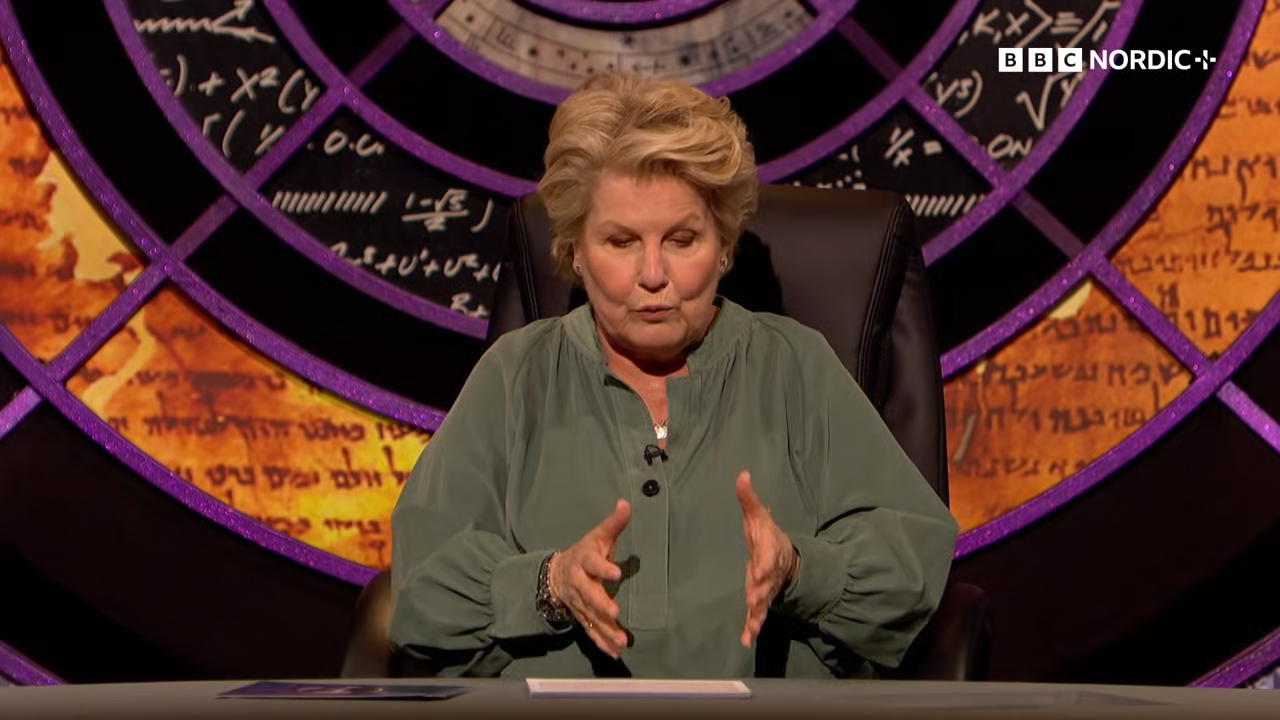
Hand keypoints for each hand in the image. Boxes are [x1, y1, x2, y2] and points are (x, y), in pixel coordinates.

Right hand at [549, 499, 630, 658]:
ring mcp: (579, 602)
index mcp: (584, 561)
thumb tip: (626, 503)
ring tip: (621, 642)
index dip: (604, 566)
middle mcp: (580, 583)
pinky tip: (614, 653)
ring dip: (605, 630)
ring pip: (591, 617)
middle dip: (601, 604)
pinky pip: (591, 631)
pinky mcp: (582, 616)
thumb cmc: (585, 551)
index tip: (617, 571)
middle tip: (614, 613)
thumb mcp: (598, 536)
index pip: (593, 563)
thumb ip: (614, 523)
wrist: (556, 574)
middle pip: (589, 594)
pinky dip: (602, 642)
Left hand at [736, 470, 797, 647]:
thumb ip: (748, 498)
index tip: (757, 572)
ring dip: (758, 615)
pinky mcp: (761, 600)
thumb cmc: (766, 535)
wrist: (785, 557)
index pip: (766, 558)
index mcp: (769, 551)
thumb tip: (741, 474)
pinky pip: (758, 615)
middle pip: (766, 584)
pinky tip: (745, 639)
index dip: (763, 565)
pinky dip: (752, 627)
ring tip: (751, 629)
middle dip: (760, 592)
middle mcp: (769, 573)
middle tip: (754, 600)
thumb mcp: (757, 515)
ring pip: (764, 603)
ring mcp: (767, 589)